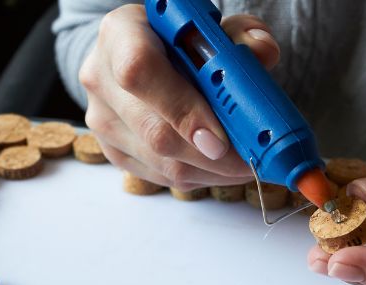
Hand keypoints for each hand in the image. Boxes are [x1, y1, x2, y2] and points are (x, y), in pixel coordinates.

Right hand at [79, 5, 280, 189]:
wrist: (139, 56)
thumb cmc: (177, 40)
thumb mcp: (210, 26)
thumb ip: (240, 34)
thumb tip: (263, 52)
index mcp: (120, 33)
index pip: (141, 71)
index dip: (183, 108)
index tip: (219, 138)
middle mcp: (102, 79)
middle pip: (156, 132)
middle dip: (212, 155)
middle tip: (252, 160)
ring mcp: (104, 121)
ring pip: (164, 163)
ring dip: (215, 171)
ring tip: (250, 165)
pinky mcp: (116, 153)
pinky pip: (165, 177)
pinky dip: (205, 177)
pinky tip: (229, 168)